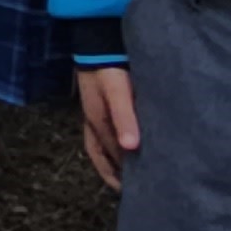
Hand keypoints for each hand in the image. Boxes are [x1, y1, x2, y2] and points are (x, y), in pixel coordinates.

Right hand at [76, 66, 138, 190]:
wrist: (99, 39)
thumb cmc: (109, 67)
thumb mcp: (117, 92)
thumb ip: (124, 117)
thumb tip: (131, 147)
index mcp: (97, 123)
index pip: (110, 157)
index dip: (121, 174)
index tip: (136, 191)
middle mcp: (94, 122)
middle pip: (102, 155)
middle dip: (116, 173)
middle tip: (134, 189)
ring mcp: (96, 112)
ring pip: (103, 145)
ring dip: (115, 160)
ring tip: (131, 174)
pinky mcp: (102, 102)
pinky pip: (106, 131)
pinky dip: (115, 144)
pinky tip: (128, 144)